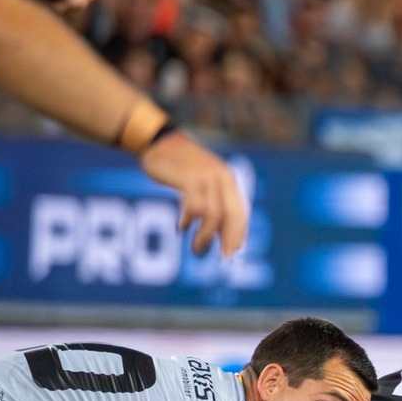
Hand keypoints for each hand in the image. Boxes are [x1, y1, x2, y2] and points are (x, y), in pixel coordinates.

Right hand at [139, 130, 249, 256]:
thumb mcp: (202, 181)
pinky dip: (189, 220)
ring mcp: (206, 177)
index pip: (240, 212)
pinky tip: (182, 226)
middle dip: (231, 239)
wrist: (161, 141)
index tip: (233, 254)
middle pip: (233, 215)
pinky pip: (194, 206)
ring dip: (206, 236)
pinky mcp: (189, 178)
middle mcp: (222, 178)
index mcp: (228, 181)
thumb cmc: (181, 165)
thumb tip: (217, 231)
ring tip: (197, 248)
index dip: (238, 234)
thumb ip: (212, 199)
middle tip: (224, 259)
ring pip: (214, 214)